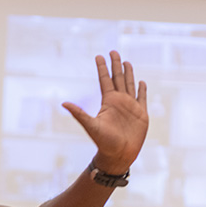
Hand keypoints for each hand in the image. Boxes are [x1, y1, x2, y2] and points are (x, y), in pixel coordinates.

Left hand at [63, 51, 148, 174]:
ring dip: (128, 73)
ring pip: (129, 85)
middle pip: (117, 78)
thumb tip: (63, 104)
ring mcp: (130, 106)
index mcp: (108, 102)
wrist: (119, 155)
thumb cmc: (103, 142)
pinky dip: (142, 89)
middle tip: (113, 51)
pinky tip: (141, 82)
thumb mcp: (91, 126)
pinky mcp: (141, 114)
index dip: (102, 68)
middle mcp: (119, 101)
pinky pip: (142, 98)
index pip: (104, 80)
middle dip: (115, 64)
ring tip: (126, 61)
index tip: (99, 55)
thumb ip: (79, 114)